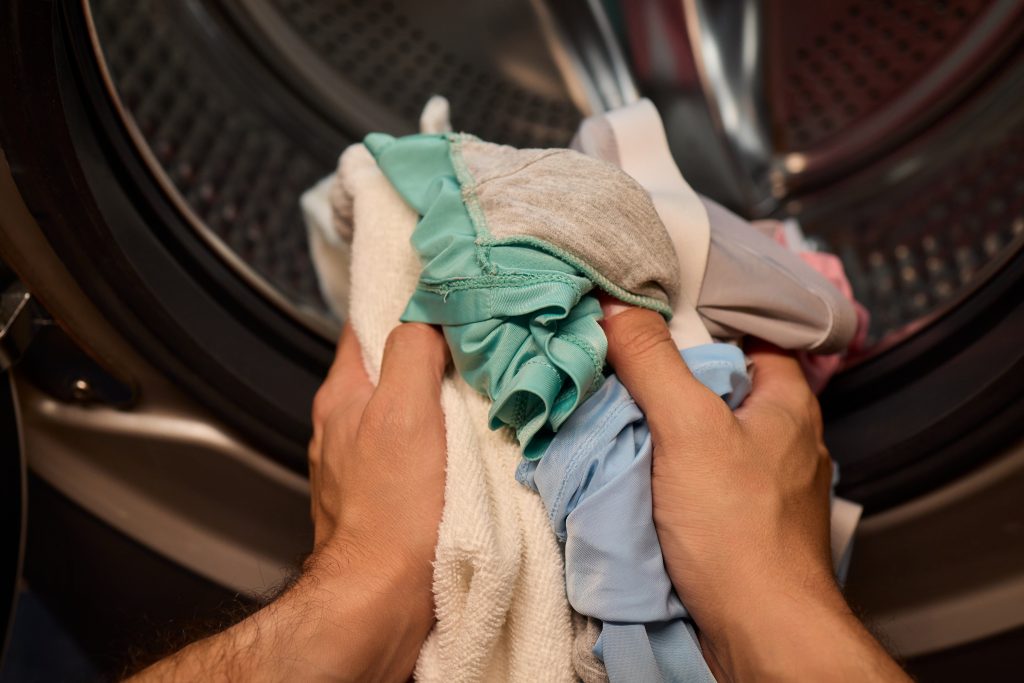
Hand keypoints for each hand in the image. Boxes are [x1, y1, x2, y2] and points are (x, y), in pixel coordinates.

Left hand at [309, 322, 448, 599]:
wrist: (384, 597)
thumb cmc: (394, 510)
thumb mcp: (405, 411)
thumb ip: (411, 352)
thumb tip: (425, 316)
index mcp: (343, 394)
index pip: (365, 324)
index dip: (404, 305)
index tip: (444, 297)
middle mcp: (342, 424)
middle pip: (386, 366)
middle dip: (428, 353)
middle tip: (473, 346)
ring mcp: (358, 462)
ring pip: (400, 408)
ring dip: (434, 398)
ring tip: (474, 394)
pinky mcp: (382, 494)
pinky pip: (410, 448)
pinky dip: (435, 438)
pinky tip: (462, 445)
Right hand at [601, 306, 907, 681]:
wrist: (759, 629)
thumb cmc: (737, 524)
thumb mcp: (689, 427)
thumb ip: (652, 363)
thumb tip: (615, 303)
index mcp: (789, 401)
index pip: (749, 333)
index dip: (703, 317)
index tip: (650, 306)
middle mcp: (785, 436)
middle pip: (721, 382)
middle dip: (672, 370)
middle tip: (618, 351)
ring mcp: (766, 481)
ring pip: (709, 429)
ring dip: (667, 420)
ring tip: (615, 400)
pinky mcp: (745, 518)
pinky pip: (702, 470)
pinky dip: (670, 461)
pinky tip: (635, 460)